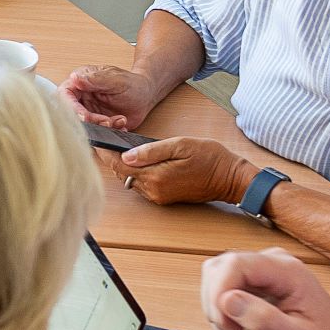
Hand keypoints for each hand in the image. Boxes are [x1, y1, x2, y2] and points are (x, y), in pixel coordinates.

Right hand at [63, 63, 166, 130]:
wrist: (146, 95)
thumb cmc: (132, 83)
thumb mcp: (115, 79)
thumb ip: (94, 79)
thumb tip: (74, 77)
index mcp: (81, 82)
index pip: (64, 95)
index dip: (71, 108)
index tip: (85, 116)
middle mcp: (82, 97)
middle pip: (72, 114)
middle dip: (90, 121)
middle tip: (106, 121)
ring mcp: (89, 111)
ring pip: (85, 125)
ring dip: (101, 127)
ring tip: (117, 121)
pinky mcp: (97, 123)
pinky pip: (97, 132)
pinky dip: (110, 132)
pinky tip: (121, 124)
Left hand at [116, 134, 252, 207]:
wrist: (230, 179)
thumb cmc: (211, 158)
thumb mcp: (181, 145)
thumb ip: (151, 151)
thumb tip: (126, 155)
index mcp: (156, 177)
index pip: (119, 165)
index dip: (106, 151)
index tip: (100, 136)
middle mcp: (153, 191)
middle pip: (121, 173)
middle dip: (114, 155)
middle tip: (114, 133)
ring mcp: (158, 196)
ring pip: (130, 178)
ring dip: (125, 163)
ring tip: (125, 143)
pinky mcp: (163, 197)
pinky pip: (142, 183)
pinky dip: (137, 170)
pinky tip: (140, 157)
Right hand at [200, 248, 329, 329]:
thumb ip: (262, 318)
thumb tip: (227, 300)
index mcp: (287, 271)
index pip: (235, 264)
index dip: (219, 292)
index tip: (223, 323)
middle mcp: (273, 262)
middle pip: (221, 267)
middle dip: (215, 302)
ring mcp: (264, 270)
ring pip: (218, 276)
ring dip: (216, 307)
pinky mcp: (257, 280)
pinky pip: (225, 286)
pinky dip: (221, 309)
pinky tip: (233, 327)